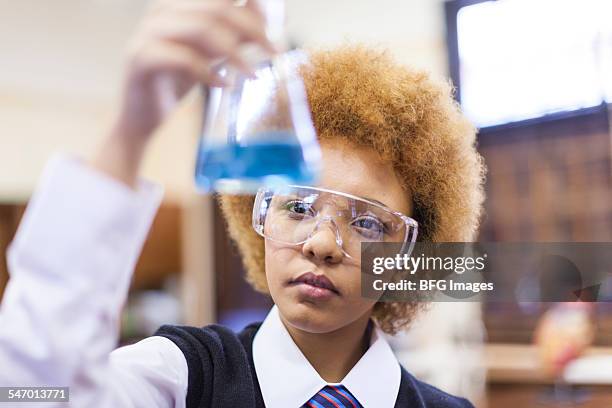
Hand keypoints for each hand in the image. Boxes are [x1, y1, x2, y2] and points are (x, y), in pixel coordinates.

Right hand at [92, 0, 274, 186]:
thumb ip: (236, 34)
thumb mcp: (213, 51)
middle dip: (252, 28)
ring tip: (252, 74)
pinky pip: (183, 58)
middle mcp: (162, 10)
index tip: (278, 21)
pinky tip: (224, 85)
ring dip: (235, 53)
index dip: (252, 3)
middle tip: (275, 51)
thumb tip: (272, 19)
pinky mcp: (141, 58)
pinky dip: (208, 72)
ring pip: (201, 29)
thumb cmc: (180, 78)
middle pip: (216, 7)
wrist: (144, 115)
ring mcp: (148, 32)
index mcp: (179, 3)